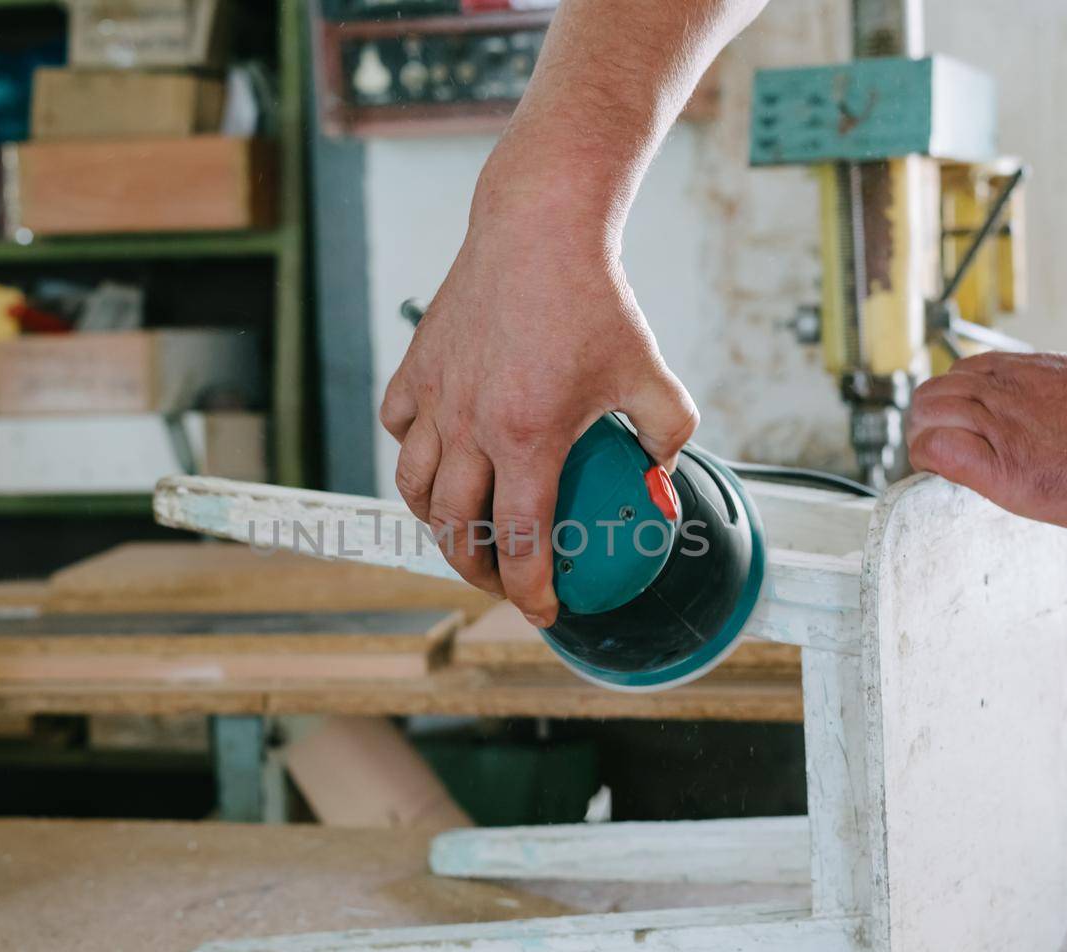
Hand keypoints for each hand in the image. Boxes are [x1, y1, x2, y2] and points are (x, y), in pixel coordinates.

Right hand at [379, 182, 697, 627]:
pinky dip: (413, 456)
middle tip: (502, 582)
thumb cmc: (596, 299)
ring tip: (460, 533)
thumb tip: (662, 480)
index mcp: (528, 437)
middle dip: (477, 572)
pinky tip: (436, 460)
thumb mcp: (651, 371)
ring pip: (414, 488)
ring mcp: (437, 398)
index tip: (544, 610)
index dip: (530, 590)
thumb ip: (668, 435)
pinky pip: (399, 430)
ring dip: (435, 525)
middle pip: (456, 530)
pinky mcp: (417, 368)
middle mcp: (472, 426)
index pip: (519, 542)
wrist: (538, 226)